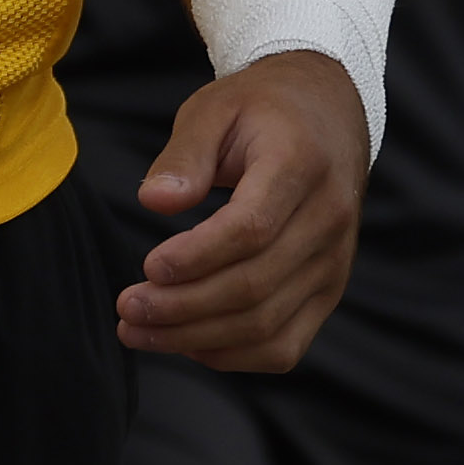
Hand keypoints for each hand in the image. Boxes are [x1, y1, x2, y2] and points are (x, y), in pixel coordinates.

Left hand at [119, 49, 366, 369]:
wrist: (331, 114)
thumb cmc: (265, 111)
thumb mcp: (216, 108)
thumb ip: (184, 153)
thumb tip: (155, 201)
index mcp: (301, 164)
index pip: (252, 229)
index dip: (196, 258)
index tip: (149, 267)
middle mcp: (328, 218)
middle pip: (254, 286)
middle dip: (181, 308)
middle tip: (128, 307)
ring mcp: (335, 261)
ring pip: (266, 326)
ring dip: (196, 338)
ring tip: (139, 330)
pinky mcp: (330, 290)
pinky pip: (283, 347)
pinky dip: (231, 356)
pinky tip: (186, 341)